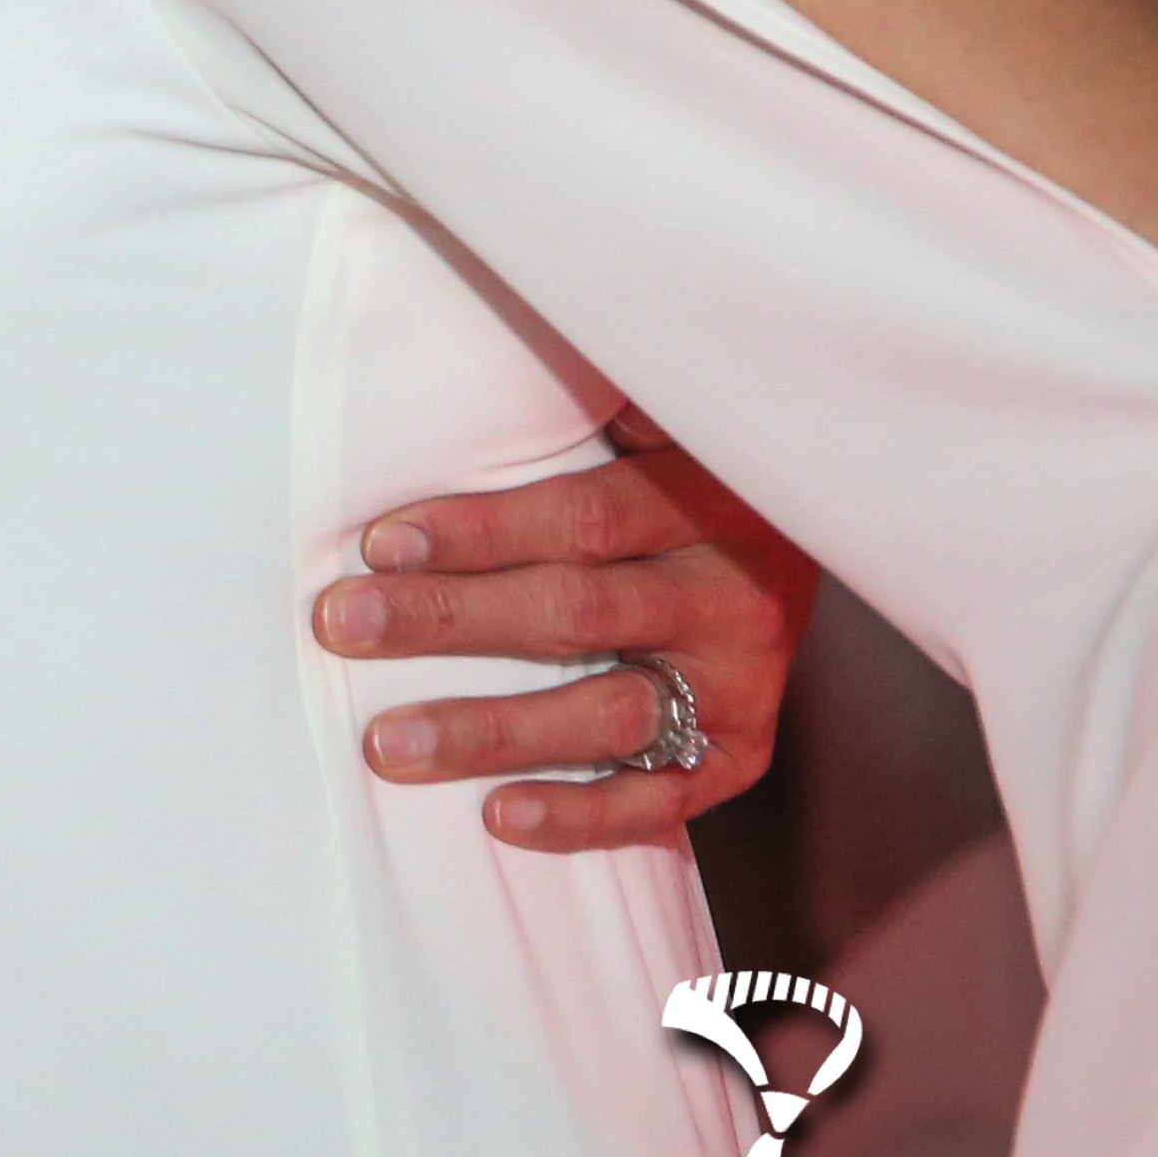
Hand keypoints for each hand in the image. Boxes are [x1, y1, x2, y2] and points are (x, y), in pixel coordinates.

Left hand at [323, 417, 813, 851]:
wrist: (816, 536)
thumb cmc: (685, 468)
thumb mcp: (657, 417)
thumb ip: (584, 399)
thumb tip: (465, 340)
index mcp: (709, 497)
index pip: (581, 517)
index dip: (478, 531)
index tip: (377, 543)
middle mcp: (733, 593)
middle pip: (577, 611)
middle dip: (448, 621)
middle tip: (341, 625)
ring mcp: (743, 681)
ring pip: (609, 712)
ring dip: (492, 730)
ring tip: (389, 743)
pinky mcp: (741, 752)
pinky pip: (661, 799)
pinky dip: (582, 815)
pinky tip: (498, 816)